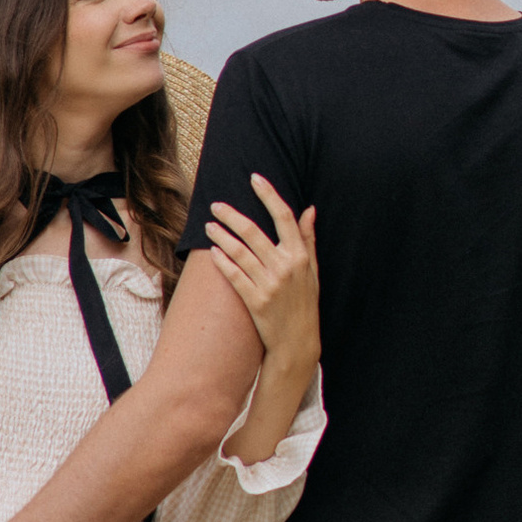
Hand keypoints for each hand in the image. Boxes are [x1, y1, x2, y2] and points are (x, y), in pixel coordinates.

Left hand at [202, 175, 318, 383]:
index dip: (268, 194)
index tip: (254, 178)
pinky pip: (235, 276)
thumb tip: (309, 209)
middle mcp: (286, 267)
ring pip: (240, 251)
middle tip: (216, 205)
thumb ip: (308, 239)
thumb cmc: (305, 304)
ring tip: (209, 226)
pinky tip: (213, 251)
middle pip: (254, 231)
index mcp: (300, 256)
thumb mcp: (313, 271)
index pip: (284, 216)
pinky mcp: (256, 302)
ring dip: (222, 235)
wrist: (297, 343)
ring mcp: (270, 285)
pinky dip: (223, 261)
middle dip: (232, 215)